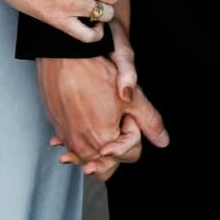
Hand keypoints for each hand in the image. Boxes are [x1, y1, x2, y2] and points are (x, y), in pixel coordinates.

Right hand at [38, 39, 167, 163]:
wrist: (63, 56)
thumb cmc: (96, 72)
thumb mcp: (132, 96)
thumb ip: (150, 122)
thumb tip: (163, 141)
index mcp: (104, 143)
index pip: (131, 155)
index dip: (134, 134)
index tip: (127, 114)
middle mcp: (82, 147)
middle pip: (109, 163)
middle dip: (116, 146)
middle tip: (114, 117)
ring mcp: (67, 138)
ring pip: (88, 156)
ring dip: (96, 143)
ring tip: (99, 117)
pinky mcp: (55, 126)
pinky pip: (69, 142)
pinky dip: (78, 135)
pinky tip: (81, 119)